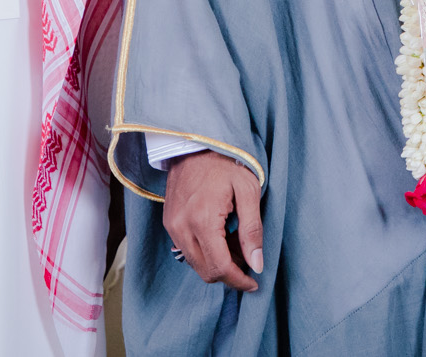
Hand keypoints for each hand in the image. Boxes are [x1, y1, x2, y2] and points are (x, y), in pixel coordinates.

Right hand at [161, 151, 264, 291]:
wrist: (196, 143)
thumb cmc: (226, 162)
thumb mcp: (248, 190)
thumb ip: (252, 230)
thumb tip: (257, 263)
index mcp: (203, 220)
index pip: (220, 267)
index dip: (239, 280)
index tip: (255, 282)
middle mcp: (182, 228)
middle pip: (206, 271)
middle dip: (230, 274)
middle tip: (249, 260)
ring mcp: (172, 226)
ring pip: (195, 264)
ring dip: (217, 264)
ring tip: (237, 245)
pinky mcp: (169, 223)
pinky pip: (187, 250)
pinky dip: (206, 253)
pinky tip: (222, 237)